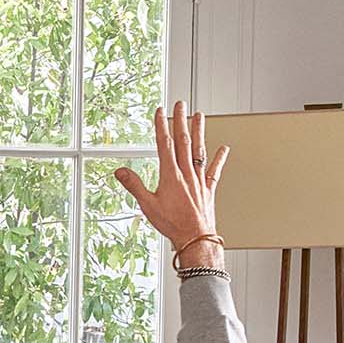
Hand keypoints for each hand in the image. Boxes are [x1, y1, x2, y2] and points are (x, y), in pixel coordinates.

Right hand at [112, 103, 228, 258]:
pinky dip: (219, 158)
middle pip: (183, 141)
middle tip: (181, 105)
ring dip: (199, 132)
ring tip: (199, 116)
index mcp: (170, 175)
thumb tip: (120, 171)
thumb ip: (134, 185)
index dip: (162, 126)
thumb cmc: (172, 224)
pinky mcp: (208, 189)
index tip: (160, 112)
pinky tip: (223, 148)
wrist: (195, 237)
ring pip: (199, 150)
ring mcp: (199, 180)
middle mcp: (186, 173)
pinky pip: (214, 170)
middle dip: (181, 121)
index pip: (164, 144)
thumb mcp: (147, 205)